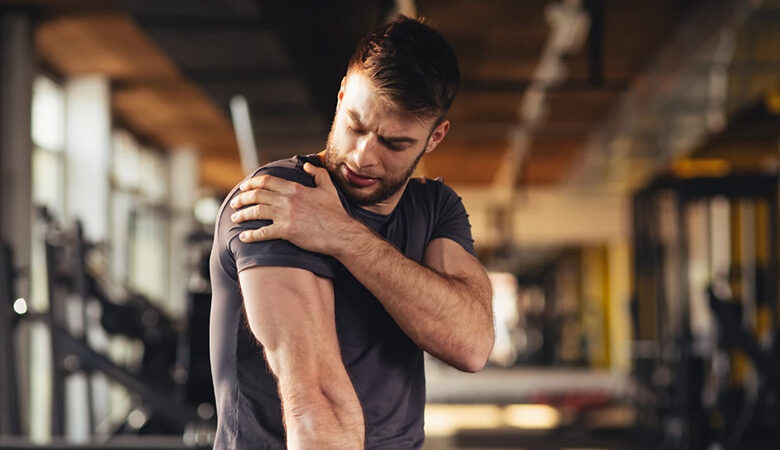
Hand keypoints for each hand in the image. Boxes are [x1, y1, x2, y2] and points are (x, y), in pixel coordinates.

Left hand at [230, 163, 357, 254]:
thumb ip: (317, 173)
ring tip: (235, 218)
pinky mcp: (286, 232)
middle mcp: (287, 200)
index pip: (266, 181)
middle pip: (257, 195)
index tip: (243, 187)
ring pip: (256, 212)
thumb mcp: (328, 188)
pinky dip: (251, 235)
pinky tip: (243, 237)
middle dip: (242, 198)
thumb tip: (307, 165)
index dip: (251, 183)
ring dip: (242, 214)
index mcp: (295, 188)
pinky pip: (263, 233)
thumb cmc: (335, 212)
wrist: (341, 233)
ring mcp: (286, 216)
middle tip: (235, 203)